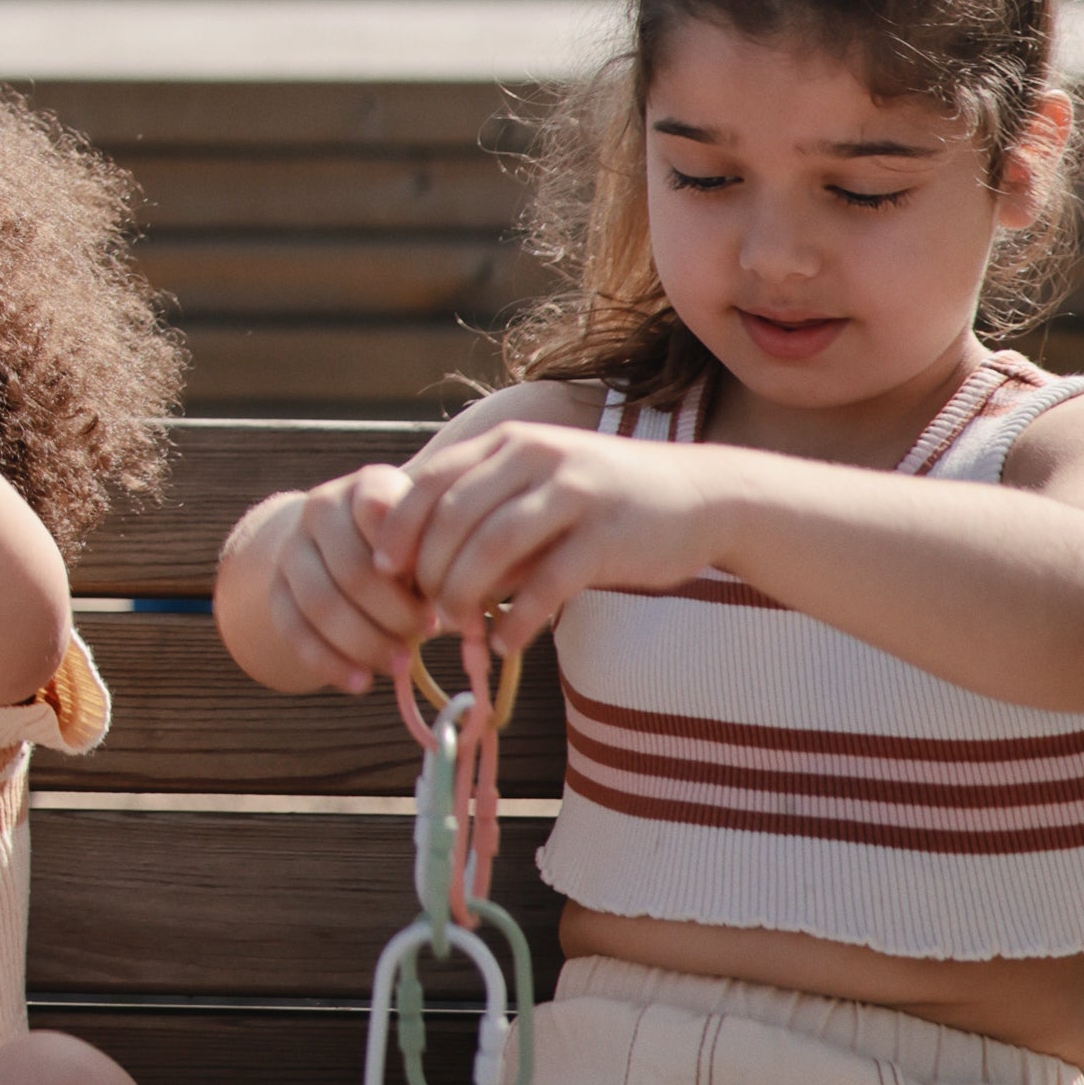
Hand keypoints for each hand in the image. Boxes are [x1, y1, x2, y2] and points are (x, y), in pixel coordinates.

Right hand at [251, 464, 434, 693]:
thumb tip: (462, 610)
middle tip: (428, 632)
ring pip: (320, 604)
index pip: (379, 514)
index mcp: (366, 486)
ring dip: (365, 642)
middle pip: (352, 570)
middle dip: (394, 612)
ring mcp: (292, 550)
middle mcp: (320, 509)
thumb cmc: (411, 548)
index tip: (436, 589)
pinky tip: (360, 683)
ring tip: (400, 663)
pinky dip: (329, 663)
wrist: (348, 549)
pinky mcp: (275, 591)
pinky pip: (293, 631)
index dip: (409, 558)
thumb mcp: (432, 537)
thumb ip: (444, 558)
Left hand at [372, 423, 719, 652]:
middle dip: (429, 570)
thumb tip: (419, 570)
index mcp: (510, 443)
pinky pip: (546, 583)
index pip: (431, 481)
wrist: (700, 497)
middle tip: (426, 609)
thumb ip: (484, 515)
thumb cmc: (600, 503)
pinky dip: (517, 618)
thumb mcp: (536, 489)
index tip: (383, 569)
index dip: (398, 528)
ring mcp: (575, 492)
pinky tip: (506, 641)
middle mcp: (537, 456)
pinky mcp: (608, 535)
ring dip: (465, 594)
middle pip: (453, 517)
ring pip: (492, 546)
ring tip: (458, 626)